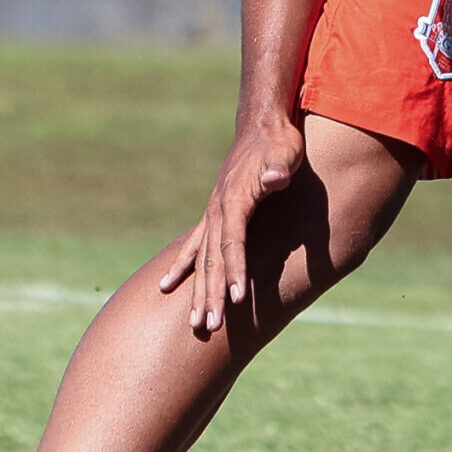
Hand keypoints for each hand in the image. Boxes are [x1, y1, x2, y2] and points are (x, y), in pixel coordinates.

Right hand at [160, 112, 304, 335]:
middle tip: (207, 327)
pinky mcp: (216, 215)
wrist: (262, 125)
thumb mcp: (285, 152)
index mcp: (234, 201)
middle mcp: (218, 212)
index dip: (235, 270)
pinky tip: (167, 285)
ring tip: (194, 322)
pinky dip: (182, 267)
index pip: (234, 243)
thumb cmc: (279, 142)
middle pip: (212, 260)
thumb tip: (275, 177)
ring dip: (197, 291)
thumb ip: (279, 167)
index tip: (236, 298)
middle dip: (210, 294)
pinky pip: (195, 247)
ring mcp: (214, 214)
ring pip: (202, 260)